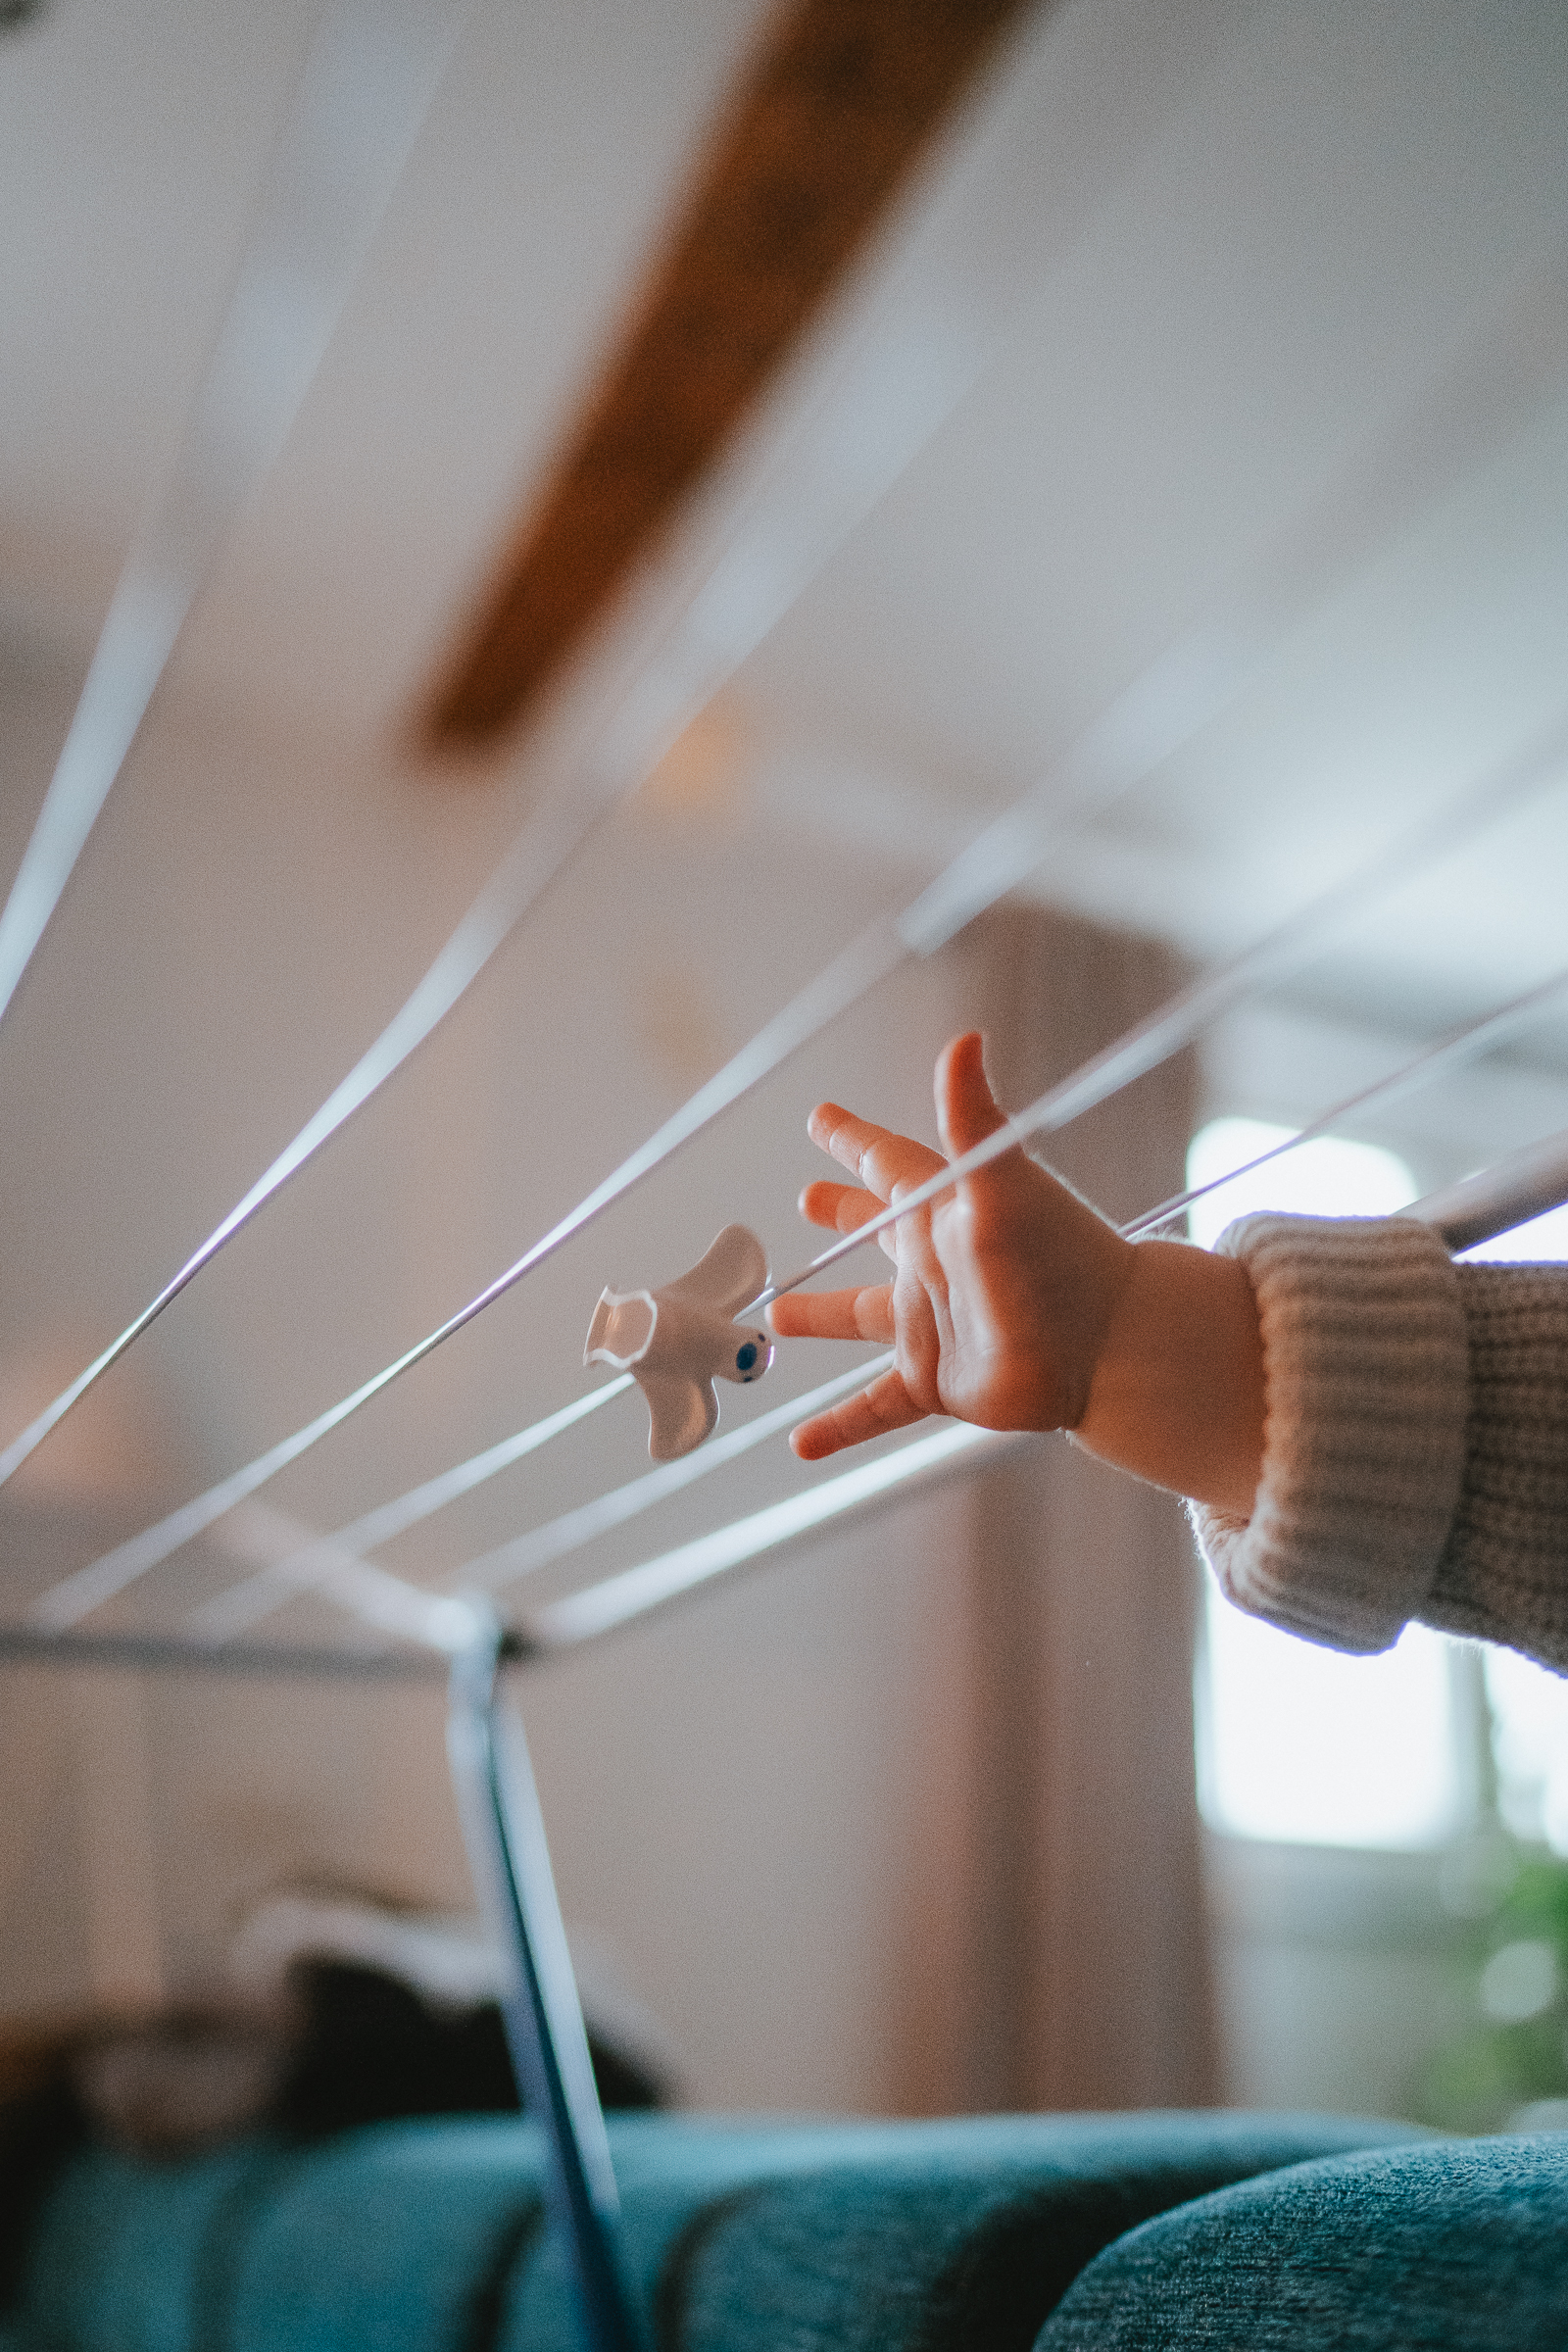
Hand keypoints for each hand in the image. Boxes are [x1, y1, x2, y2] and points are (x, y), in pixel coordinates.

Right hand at [769, 1031, 1131, 1458]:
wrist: (1110, 1348)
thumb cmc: (1060, 1257)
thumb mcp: (1004, 1184)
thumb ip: (972, 1118)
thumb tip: (963, 1037)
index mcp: (943, 1212)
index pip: (889, 1164)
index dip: (853, 1141)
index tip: (820, 1118)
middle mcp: (933, 1266)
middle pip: (876, 1235)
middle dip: (843, 1216)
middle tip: (806, 1200)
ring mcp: (931, 1325)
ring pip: (861, 1319)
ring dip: (820, 1317)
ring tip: (774, 1315)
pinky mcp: (937, 1383)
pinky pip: (875, 1407)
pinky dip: (838, 1425)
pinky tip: (801, 1446)